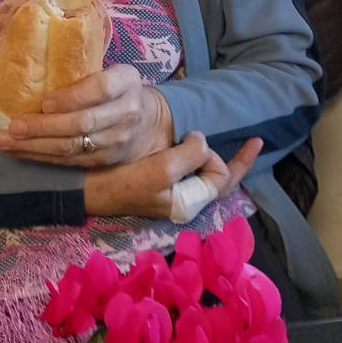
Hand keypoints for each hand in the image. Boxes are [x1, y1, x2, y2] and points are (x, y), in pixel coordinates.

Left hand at [0, 64, 172, 165]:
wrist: (147, 123)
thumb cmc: (116, 90)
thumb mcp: (112, 72)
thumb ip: (84, 72)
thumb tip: (31, 65)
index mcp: (127, 81)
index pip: (101, 88)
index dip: (72, 97)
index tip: (44, 102)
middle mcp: (126, 112)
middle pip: (83, 122)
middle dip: (44, 127)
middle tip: (13, 126)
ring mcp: (117, 140)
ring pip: (73, 146)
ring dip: (35, 146)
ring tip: (6, 141)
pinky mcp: (105, 161)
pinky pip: (70, 161)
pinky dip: (42, 157)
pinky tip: (20, 151)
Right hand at [83, 132, 261, 220]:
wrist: (86, 189)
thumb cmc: (123, 182)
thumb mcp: (161, 169)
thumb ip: (191, 156)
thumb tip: (202, 141)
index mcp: (188, 204)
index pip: (221, 179)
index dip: (218, 157)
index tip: (206, 138)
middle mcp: (185, 202)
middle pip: (220, 181)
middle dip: (237, 162)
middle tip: (256, 141)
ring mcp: (173, 194)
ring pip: (206, 175)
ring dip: (216, 157)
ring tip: (231, 143)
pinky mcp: (162, 184)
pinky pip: (190, 171)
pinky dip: (199, 157)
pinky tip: (199, 145)